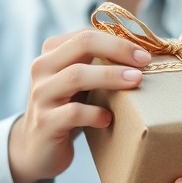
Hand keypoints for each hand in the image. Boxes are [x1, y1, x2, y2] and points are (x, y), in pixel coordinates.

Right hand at [8, 29, 149, 182]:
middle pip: (83, 44)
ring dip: (111, 76)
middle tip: (144, 61)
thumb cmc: (68, 109)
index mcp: (52, 52)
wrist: (36, 149)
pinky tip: (108, 119)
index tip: (145, 51)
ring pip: (77, 75)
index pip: (87, 33)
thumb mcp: (79, 83)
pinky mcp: (45, 122)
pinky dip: (96, 113)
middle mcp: (42, 68)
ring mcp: (41, 95)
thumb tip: (143, 54)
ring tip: (135, 81)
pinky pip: (74, 112)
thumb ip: (98, 65)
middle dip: (118, 49)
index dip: (119, 39)